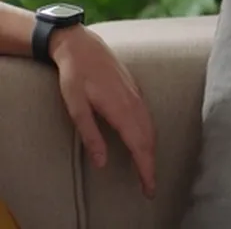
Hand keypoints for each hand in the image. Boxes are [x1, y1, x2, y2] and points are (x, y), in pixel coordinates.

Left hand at [50, 27, 156, 198]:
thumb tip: (102, 162)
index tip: (149, 187)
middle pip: (150, 141)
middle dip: (151, 166)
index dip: (145, 169)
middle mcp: (135, 105)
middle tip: (150, 187)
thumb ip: (90, 134)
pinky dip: (151, 137)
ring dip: (152, 152)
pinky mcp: (136, 92)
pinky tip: (146, 142)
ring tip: (148, 169)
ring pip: (152, 130)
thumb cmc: (75, 76)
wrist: (84, 46)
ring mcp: (138, 97)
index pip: (139, 146)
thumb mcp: (76, 106)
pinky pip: (149, 119)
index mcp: (121, 110)